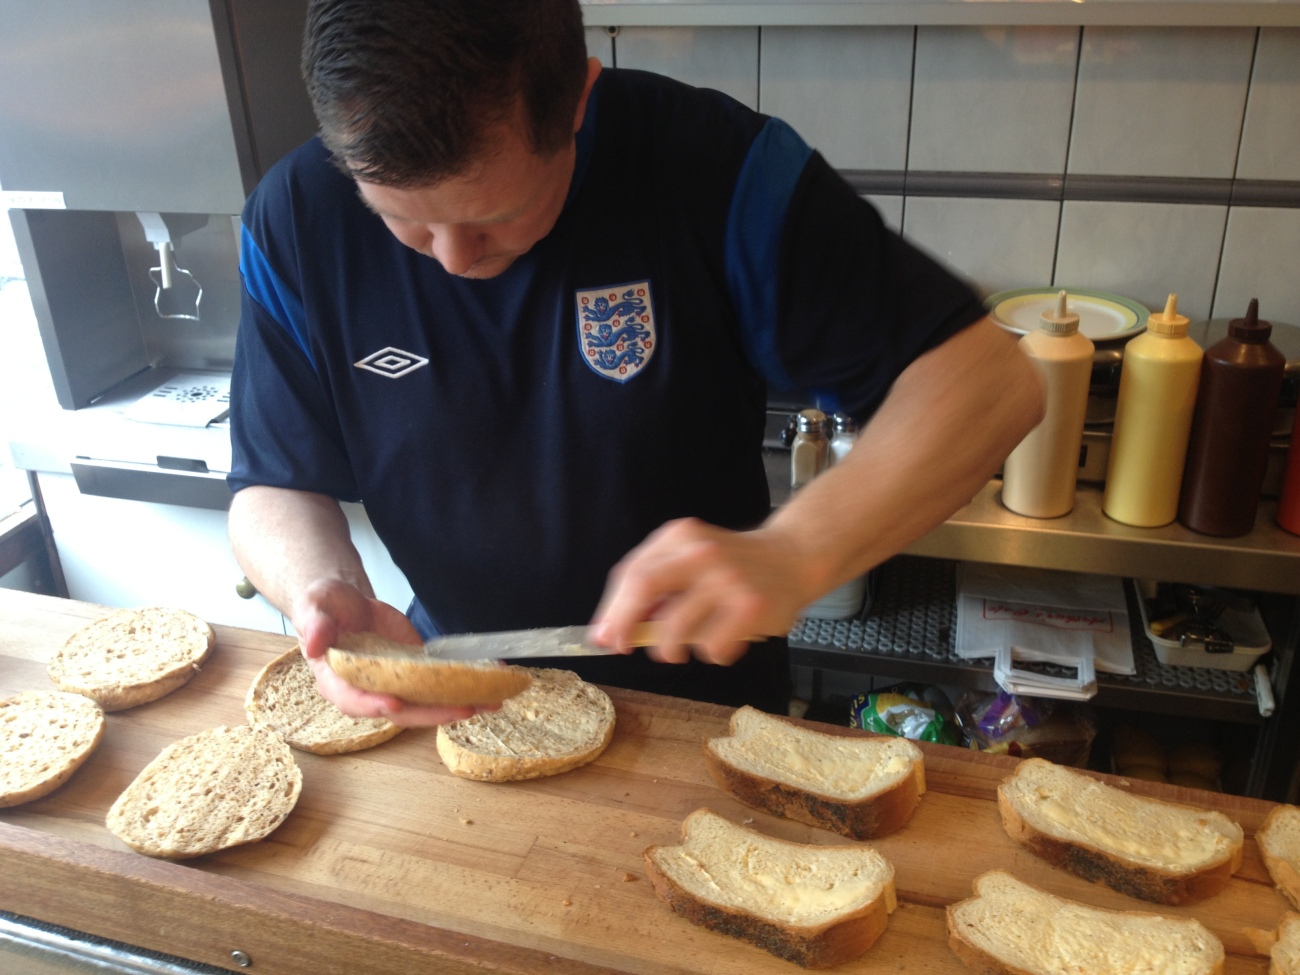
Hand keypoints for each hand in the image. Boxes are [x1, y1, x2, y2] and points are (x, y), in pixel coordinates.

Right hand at [291, 579, 489, 725]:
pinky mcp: (415, 675)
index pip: (355, 700)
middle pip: (401, 711)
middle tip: (463, 710)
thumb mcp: (314, 607)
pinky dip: (465, 684)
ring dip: (458, 705)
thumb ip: (315, 625)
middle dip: (433, 714)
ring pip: (426, 703)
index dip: (374, 705)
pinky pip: (439, 684)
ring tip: (491, 702)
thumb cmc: (324, 606)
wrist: (346, 603)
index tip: (396, 704)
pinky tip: (493, 679)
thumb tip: (313, 644)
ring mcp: (394, 685)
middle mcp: (368, 692)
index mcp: (337, 682)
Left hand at [589, 517, 818, 665]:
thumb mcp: (691, 558)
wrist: (792, 558)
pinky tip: (726, 639)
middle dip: (626, 624)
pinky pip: (712, 647)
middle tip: (624, 648)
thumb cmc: (731, 566)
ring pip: (675, 629)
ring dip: (671, 649)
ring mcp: (727, 579)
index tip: (604, 635)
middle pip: (644, 587)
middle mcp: (702, 552)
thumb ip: (656, 584)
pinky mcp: (750, 607)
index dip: (613, 609)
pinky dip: (712, 653)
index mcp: (680, 537)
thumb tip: (612, 629)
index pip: (632, 573)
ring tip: (684, 647)